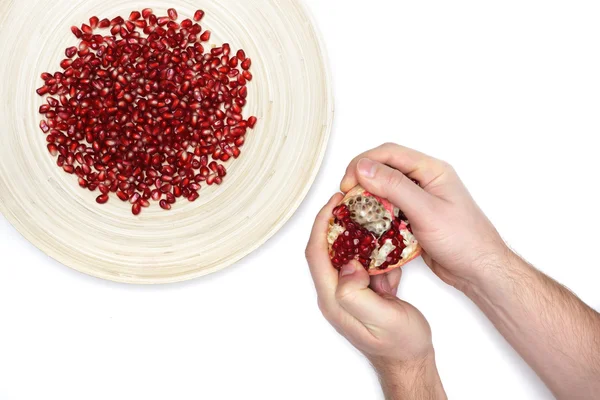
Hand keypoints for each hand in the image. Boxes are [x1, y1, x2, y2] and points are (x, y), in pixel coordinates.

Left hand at [305, 194, 433, 365]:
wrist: (410, 361)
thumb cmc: (398, 344)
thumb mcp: (380, 319)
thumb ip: (357, 293)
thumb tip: (348, 264)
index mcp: (333, 299)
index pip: (316, 254)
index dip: (322, 224)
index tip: (334, 203)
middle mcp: (335, 294)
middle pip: (325, 250)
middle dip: (335, 223)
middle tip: (349, 202)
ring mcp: (348, 293)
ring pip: (344, 254)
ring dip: (355, 236)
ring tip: (369, 218)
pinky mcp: (361, 292)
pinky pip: (362, 264)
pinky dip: (373, 254)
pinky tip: (387, 253)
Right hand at [340, 143, 507, 290]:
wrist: (479, 270)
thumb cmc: (464, 240)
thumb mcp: (426, 211)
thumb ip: (395, 187)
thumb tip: (364, 168)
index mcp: (432, 170)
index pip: (390, 154)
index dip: (364, 163)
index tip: (348, 182)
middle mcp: (424, 181)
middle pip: (385, 169)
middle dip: (362, 179)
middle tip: (346, 196)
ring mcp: (419, 200)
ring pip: (385, 190)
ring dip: (367, 198)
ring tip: (353, 211)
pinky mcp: (414, 218)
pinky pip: (388, 210)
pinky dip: (375, 215)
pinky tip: (366, 225)